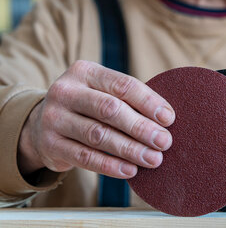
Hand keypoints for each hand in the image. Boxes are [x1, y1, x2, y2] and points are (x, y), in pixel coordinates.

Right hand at [17, 60, 174, 179]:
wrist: (40, 124)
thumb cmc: (88, 106)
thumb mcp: (102, 92)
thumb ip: (129, 99)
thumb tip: (167, 118)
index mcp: (85, 71)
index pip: (122, 85)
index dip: (148, 102)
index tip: (169, 118)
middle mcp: (66, 91)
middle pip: (110, 110)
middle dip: (141, 127)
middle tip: (164, 142)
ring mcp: (54, 118)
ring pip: (98, 135)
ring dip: (130, 149)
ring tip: (153, 159)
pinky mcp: (50, 145)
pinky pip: (85, 157)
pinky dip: (110, 165)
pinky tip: (130, 170)